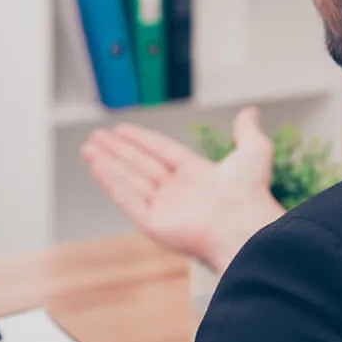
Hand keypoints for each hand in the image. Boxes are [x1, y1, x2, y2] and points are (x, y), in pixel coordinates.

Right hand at [80, 106, 285, 272]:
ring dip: (107, 164)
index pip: (162, 152)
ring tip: (88, 149)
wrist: (245, 228)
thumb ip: (247, 131)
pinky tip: (97, 167)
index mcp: (198, 176)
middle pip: (140, 165)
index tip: (121, 129)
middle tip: (95, 137)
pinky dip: (111, 183)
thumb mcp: (253, 152)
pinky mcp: (154, 225)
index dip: (141, 140)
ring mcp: (165, 209)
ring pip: (130, 180)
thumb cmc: (251, 195)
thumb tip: (250, 112)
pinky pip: (128, 199)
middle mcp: (179, 193)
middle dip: (117, 151)